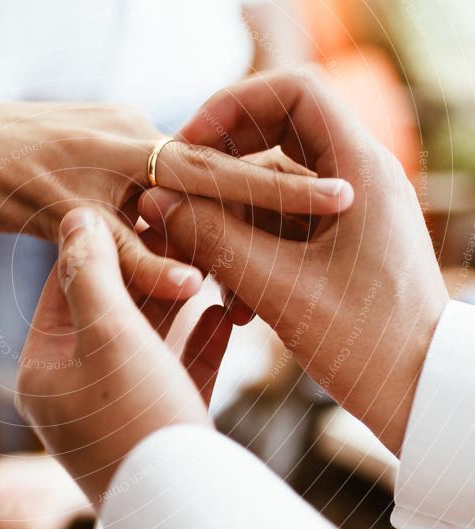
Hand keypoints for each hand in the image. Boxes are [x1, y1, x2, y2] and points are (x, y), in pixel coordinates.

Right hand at [0, 96, 352, 298]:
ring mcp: (82, 168)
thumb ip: (107, 191)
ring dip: (240, 216)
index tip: (308, 200)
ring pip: (173, 195)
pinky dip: (152, 259)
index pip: (204, 155)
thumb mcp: (58, 168)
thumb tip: (141, 220)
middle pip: (212, 162)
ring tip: (302, 233)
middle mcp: (113, 140)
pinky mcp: (47, 201)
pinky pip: (111, 237)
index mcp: (121, 129)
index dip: (258, 179)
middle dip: (281, 181)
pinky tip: (193, 275)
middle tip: (343, 195)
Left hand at [15, 208, 232, 504]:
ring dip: (176, 302)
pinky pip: (175, 372)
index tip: (136, 207)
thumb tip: (73, 214)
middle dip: (147, 270)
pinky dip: (196, 343)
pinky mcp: (156, 427)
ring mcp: (115, 411)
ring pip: (146, 340)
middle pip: (109, 312)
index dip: (103, 243)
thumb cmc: (138, 417)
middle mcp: (73, 390)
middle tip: (180, 228)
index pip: (65, 287)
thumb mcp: (109, 334)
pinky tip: (220, 313)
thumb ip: (90, 272)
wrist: (185, 506)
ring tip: (205, 260)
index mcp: (43, 369)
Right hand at [138, 69, 448, 453]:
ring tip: (201, 264)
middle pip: (277, 134)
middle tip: (178, 194)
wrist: (419, 392)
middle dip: (222, 163)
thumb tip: (155, 202)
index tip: (191, 143)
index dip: (234, 104)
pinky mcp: (338, 241)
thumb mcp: (277, 288)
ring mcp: (348, 211)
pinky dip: (250, 245)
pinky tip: (235, 298)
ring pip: (273, 186)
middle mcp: (358, 179)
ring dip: (231, 216)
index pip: (294, 90)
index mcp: (359, 171)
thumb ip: (212, 238)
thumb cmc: (366, 343)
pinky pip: (282, 223)